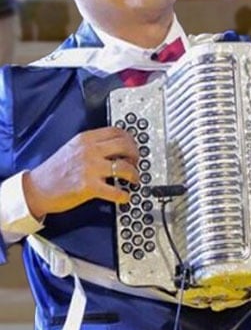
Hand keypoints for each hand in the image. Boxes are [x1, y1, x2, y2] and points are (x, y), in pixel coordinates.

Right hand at [23, 127, 139, 218]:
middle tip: (136, 163)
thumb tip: (115, 146)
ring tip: (133, 179)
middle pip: (125, 146)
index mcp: (85, 139)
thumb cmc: (53, 171)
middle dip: (136, 155)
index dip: (130, 139)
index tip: (134, 146)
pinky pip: (116, 191)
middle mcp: (89, 151)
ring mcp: (90, 168)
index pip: (117, 131)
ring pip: (124, 167)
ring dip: (134, 174)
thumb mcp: (72, 148)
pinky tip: (124, 197)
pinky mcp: (89, 186)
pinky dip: (124, 195)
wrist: (36, 189)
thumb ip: (92, 144)